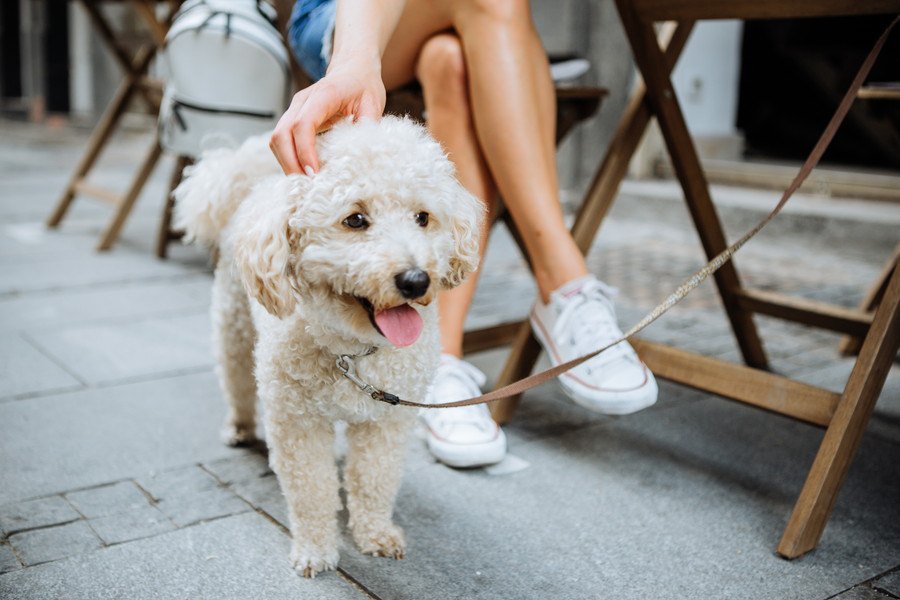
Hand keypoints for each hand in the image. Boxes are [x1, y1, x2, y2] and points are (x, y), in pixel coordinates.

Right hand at [269, 61, 385, 174]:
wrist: (352, 69)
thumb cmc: (363, 86)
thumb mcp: (373, 104)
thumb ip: (367, 128)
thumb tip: (360, 156)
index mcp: (323, 95)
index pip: (303, 125)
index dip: (304, 151)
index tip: (314, 173)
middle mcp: (302, 102)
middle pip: (281, 134)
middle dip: (290, 163)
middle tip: (306, 186)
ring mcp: (294, 110)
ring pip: (276, 139)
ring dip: (286, 163)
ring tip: (304, 183)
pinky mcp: (293, 119)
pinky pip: (281, 142)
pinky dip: (288, 159)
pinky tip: (303, 172)